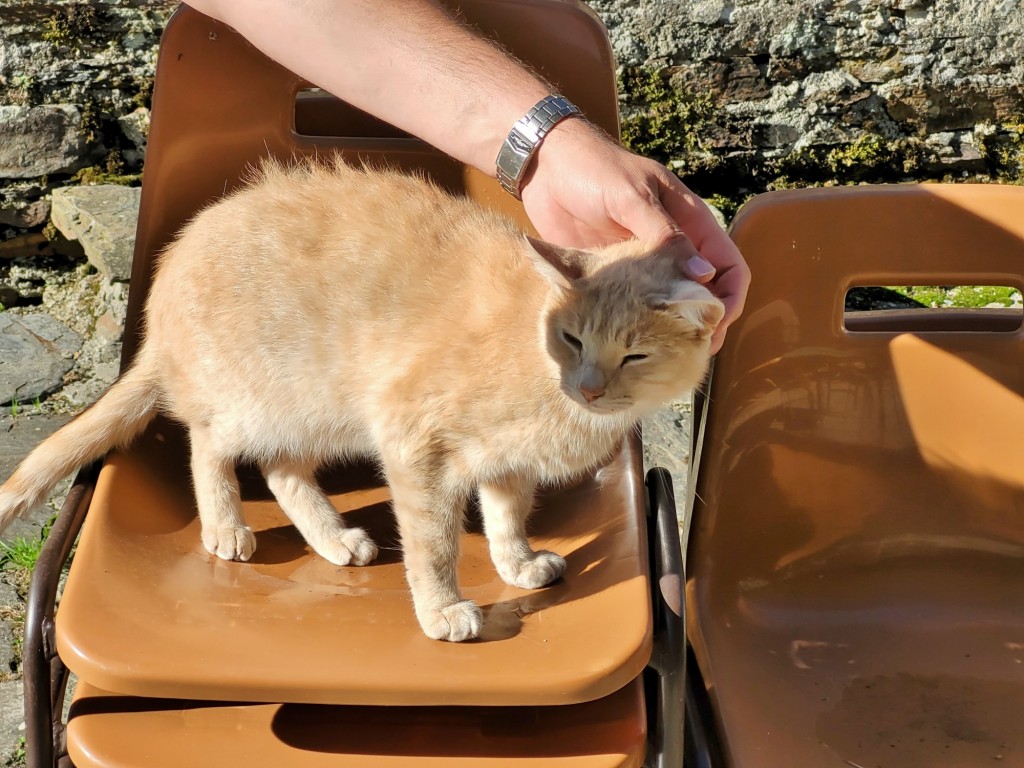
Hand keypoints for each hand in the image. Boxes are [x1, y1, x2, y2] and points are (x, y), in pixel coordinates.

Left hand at [521, 120, 748, 353]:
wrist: (547, 167)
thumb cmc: (594, 170)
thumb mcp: (631, 198)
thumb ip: (664, 234)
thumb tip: (702, 274)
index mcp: (689, 221)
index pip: (728, 265)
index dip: (730, 296)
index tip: (717, 323)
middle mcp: (673, 246)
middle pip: (706, 291)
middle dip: (706, 322)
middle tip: (694, 353)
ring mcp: (645, 264)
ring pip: (673, 304)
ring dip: (676, 330)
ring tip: (671, 358)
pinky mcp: (617, 276)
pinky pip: (638, 306)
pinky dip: (642, 327)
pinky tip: (636, 348)